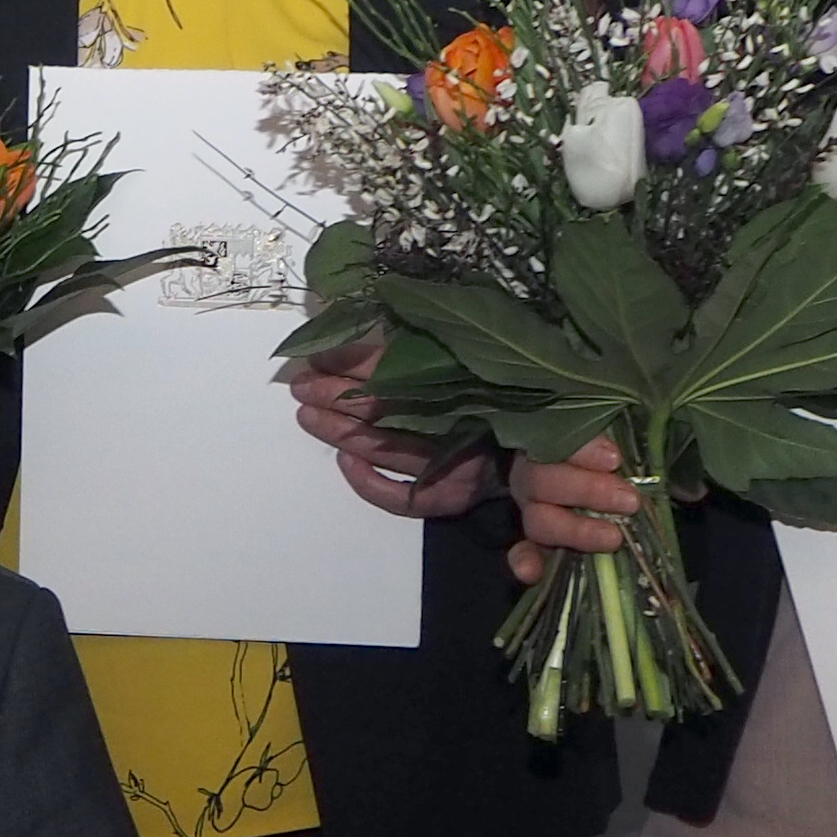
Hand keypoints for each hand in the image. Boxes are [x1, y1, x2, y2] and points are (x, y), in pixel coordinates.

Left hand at [293, 339, 491, 518]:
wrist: (534, 453)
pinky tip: (342, 461)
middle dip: (335, 396)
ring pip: (384, 448)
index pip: (396, 369)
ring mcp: (455, 468)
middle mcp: (463, 424)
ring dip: (339, 432)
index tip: (316, 357)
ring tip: (306, 416)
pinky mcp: (448, 499)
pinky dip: (366, 481)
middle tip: (302, 387)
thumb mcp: (462, 361)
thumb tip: (354, 337)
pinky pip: (398, 496)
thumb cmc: (492, 398)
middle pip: (384, 410)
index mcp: (468, 381)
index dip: (351, 363)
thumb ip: (419, 348)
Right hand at [503, 435, 646, 582]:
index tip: (614, 459)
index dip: (582, 450)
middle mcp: (536, 471)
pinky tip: (532, 572)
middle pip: (542, 479)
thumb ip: (653, 454)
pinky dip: (525, 561)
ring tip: (612, 538)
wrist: (621, 494)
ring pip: (537, 517)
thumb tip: (686, 476)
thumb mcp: (639, 452)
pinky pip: (522, 551)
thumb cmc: (628, 466)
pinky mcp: (535, 542)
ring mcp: (533, 508)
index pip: (557, 437)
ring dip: (573, 529)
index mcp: (557, 441)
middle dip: (586, 491)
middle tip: (629, 502)